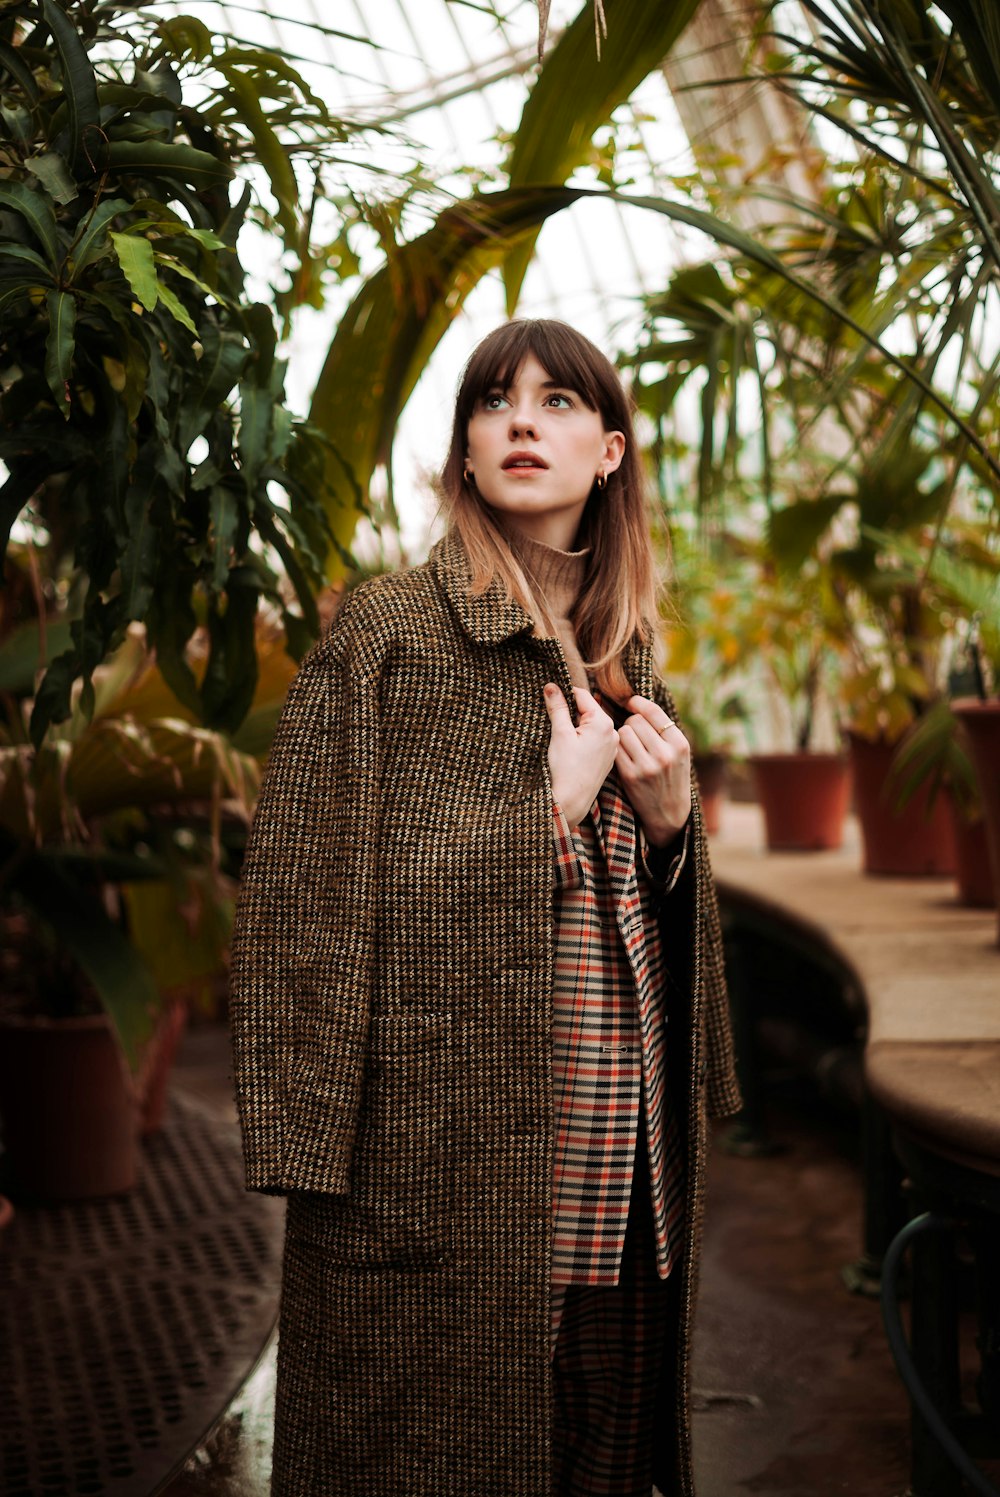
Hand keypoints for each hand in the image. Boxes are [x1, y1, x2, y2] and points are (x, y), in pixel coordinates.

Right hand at [543, 683, 618, 828]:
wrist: (572, 801)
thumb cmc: (566, 768)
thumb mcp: (559, 733)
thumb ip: (558, 707)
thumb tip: (551, 686)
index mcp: (603, 722)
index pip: (582, 696)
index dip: (564, 695)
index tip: (550, 696)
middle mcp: (613, 732)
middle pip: (589, 710)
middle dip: (571, 712)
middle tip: (554, 720)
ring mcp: (612, 747)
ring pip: (592, 726)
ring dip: (577, 726)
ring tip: (562, 738)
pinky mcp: (608, 759)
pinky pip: (596, 740)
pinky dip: (584, 739)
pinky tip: (572, 750)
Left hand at [615, 695, 691, 846]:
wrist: (669, 812)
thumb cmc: (672, 776)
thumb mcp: (679, 753)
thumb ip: (664, 730)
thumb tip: (637, 702)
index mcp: (680, 744)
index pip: (653, 712)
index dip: (638, 703)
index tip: (630, 701)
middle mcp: (665, 754)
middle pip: (635, 721)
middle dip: (632, 723)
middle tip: (635, 733)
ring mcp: (647, 766)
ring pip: (623, 733)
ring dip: (623, 736)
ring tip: (631, 745)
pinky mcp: (630, 776)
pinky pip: (616, 749)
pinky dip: (617, 749)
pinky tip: (624, 755)